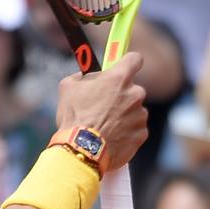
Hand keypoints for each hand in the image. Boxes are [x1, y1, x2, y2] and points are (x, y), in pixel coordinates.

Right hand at [54, 52, 147, 168]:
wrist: (82, 149)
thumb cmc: (74, 117)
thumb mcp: (68, 87)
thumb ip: (83, 77)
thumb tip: (89, 77)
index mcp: (118, 78)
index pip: (135, 59)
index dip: (128, 62)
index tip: (123, 67)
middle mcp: (135, 94)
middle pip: (132, 89)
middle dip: (120, 95)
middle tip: (102, 105)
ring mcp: (140, 115)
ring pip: (134, 110)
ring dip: (122, 114)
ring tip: (102, 125)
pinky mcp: (141, 134)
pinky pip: (135, 128)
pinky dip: (125, 131)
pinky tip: (109, 136)